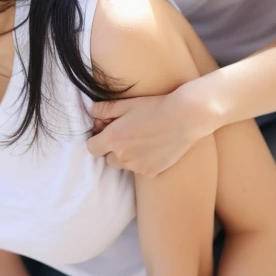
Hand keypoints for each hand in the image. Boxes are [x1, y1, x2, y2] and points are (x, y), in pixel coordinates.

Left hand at [87, 81, 211, 176]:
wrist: (184, 118)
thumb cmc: (154, 107)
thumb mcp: (126, 104)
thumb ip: (104, 109)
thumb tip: (91, 113)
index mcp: (113, 138)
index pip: (91, 148)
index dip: (97, 139)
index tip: (107, 131)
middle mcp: (122, 156)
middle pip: (107, 158)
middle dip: (112, 148)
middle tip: (127, 134)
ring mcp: (137, 166)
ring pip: (123, 165)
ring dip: (126, 156)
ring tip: (142, 139)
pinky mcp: (151, 172)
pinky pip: (139, 169)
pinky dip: (142, 161)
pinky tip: (154, 147)